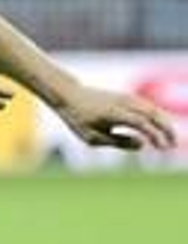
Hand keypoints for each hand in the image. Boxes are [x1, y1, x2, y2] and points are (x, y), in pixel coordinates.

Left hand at [51, 83, 177, 150]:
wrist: (70, 95)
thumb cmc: (79, 119)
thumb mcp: (92, 137)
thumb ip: (118, 142)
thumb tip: (143, 144)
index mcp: (113, 113)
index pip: (141, 123)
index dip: (154, 135)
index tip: (162, 148)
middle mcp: (123, 103)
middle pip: (153, 114)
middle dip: (166, 130)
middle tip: (172, 146)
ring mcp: (127, 98)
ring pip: (153, 109)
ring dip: (164, 124)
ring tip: (170, 140)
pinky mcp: (128, 98)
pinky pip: (148, 107)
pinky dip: (157, 118)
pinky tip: (161, 130)